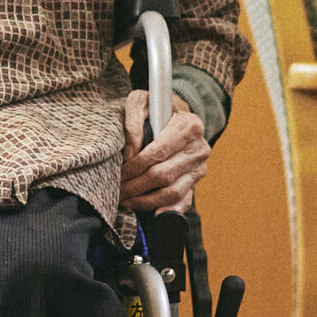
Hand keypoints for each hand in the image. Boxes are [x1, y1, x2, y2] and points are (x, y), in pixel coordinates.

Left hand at [121, 91, 208, 214]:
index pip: (158, 152)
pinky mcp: (196, 182)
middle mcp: (199, 148)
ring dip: (146, 201)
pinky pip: (183, 201)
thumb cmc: (156, 109)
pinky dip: (167, 210)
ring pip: (172, 192)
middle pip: (163, 175)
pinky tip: (152, 214)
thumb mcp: (141, 102)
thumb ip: (132, 122)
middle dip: (136, 186)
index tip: (120, 172)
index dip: (136, 166)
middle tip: (117, 191)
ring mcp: (199, 168)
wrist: (177, 116)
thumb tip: (130, 152)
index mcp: (190, 126)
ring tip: (126, 201)